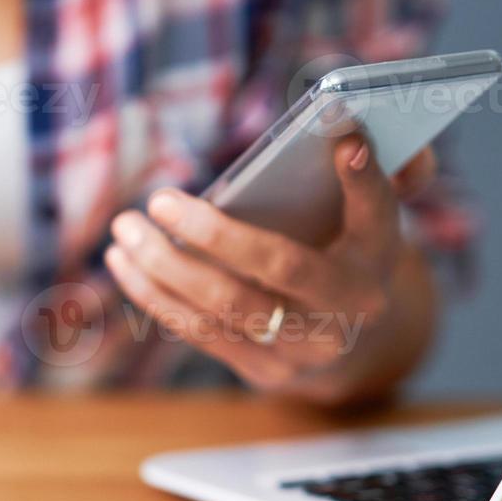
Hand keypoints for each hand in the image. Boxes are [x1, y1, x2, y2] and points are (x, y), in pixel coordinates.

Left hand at [105, 138, 437, 400]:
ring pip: (225, 304)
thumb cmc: (338, 257)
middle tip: (159, 198)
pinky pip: (199, 330)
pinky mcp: (263, 370)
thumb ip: (366, 177)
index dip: (363, 178)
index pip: (377, 214)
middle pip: (278, 266)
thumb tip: (348, 129)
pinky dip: (155, 294)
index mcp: (378, 260)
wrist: (347, 344)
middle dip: (213, 232)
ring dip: (164, 264)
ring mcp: (305, 348)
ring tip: (126, 227)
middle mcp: (349, 310)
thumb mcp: (363, 220)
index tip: (343, 138)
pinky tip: (123, 262)